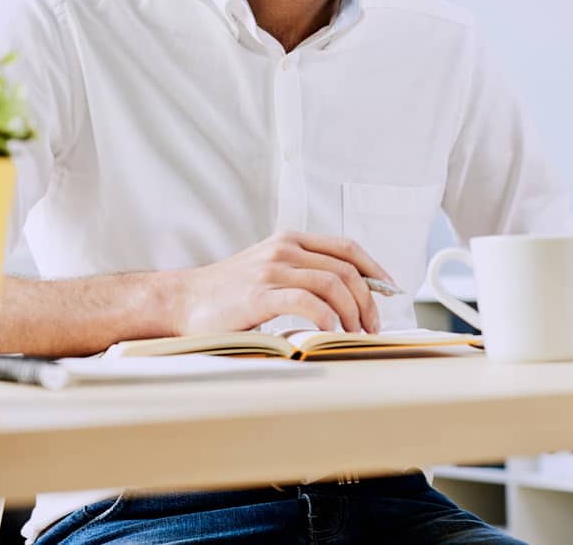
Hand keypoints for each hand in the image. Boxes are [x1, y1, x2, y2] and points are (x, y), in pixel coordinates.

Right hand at [174, 231, 395, 334]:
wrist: (182, 301)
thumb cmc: (228, 292)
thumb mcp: (270, 269)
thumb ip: (303, 271)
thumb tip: (350, 293)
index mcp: (291, 240)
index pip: (347, 247)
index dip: (375, 268)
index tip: (391, 289)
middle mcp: (284, 249)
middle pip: (345, 268)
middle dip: (368, 299)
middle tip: (372, 325)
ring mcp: (272, 269)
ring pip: (332, 283)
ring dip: (352, 311)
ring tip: (355, 332)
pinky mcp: (260, 294)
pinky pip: (306, 301)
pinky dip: (327, 316)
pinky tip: (331, 330)